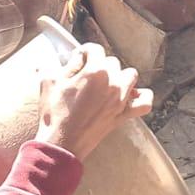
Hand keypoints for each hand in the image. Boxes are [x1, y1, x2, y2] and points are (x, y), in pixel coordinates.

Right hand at [35, 41, 152, 160]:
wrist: (61, 144)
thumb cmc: (55, 113)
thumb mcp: (50, 82)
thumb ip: (64, 65)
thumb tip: (75, 59)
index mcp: (95, 71)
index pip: (95, 49)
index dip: (85, 52)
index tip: (79, 58)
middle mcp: (112, 82)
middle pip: (112, 62)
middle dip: (99, 65)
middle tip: (87, 75)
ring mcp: (120, 99)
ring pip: (130, 75)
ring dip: (119, 76)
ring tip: (106, 84)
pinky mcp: (123, 114)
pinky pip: (144, 103)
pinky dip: (141, 98)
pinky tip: (131, 96)